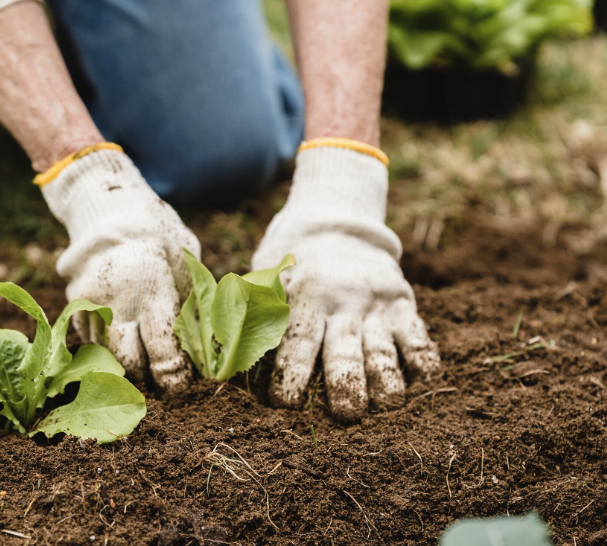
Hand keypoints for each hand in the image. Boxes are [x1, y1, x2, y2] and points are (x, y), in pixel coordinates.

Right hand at [41, 148, 198, 394]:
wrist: (110, 209)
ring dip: (124, 367)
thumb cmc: (159, 235)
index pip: (162, 351)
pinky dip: (107, 348)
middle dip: (147, 378)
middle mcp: (117, 301)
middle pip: (128, 362)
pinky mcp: (74, 304)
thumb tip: (202, 346)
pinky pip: (90, 340)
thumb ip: (190, 303)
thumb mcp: (186, 262)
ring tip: (143, 367)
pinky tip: (123, 342)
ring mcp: (90, 304)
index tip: (181, 385)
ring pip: (105, 355)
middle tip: (161, 381)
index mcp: (151, 289)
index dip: (173, 376)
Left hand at [252, 145, 439, 420]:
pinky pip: (418, 336)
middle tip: (345, 416)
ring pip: (384, 350)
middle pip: (344, 352)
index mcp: (302, 294)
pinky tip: (418, 380)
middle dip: (345, 387)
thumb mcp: (265, 278)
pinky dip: (422, 361)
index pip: (296, 340)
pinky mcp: (403, 303)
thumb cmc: (290, 265)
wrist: (336, 224)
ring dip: (385, 383)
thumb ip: (247, 315)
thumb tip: (218, 363)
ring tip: (383, 405)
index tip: (284, 404)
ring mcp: (375, 303)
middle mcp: (341, 300)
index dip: (290, 375)